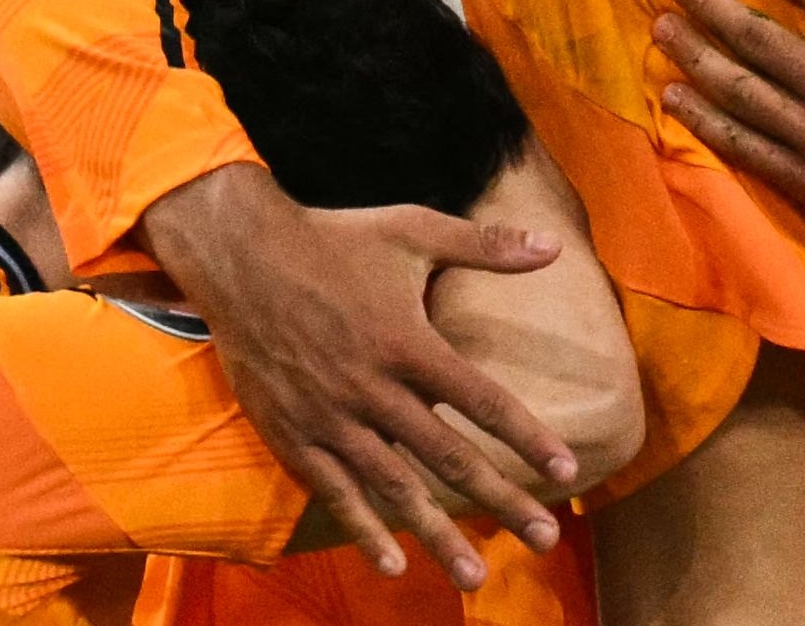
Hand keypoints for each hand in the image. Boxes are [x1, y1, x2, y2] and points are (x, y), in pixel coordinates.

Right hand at [142, 163, 578, 585]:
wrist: (240, 258)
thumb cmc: (335, 239)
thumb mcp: (414, 229)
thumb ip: (485, 245)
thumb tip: (553, 246)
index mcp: (409, 344)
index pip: (483, 402)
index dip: (527, 438)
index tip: (565, 472)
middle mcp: (374, 390)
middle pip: (449, 457)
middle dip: (501, 501)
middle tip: (544, 539)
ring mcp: (332, 419)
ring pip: (395, 488)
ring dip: (438, 534)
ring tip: (476, 575)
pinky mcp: (293, 435)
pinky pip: (334, 492)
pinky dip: (363, 530)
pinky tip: (392, 564)